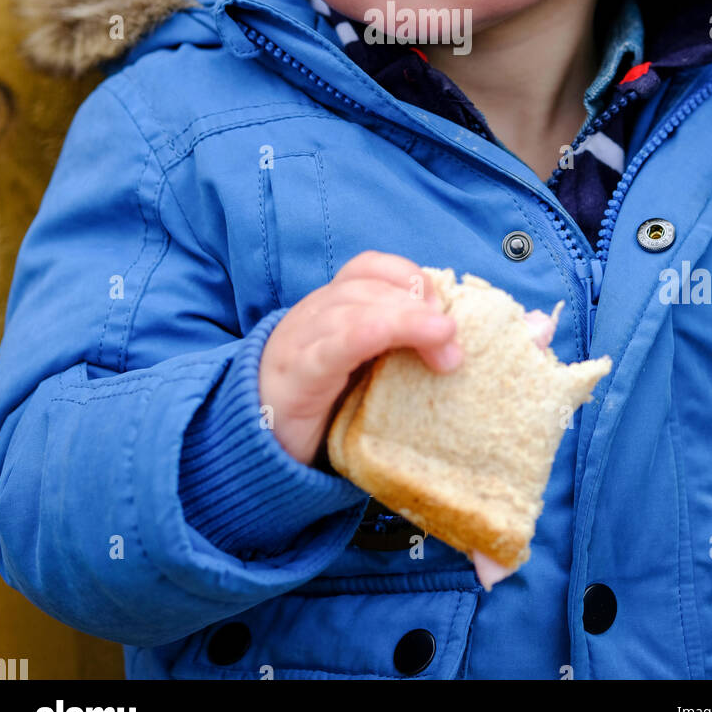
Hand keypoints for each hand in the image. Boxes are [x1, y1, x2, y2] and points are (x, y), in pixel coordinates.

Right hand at [259, 250, 461, 467]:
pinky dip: (364, 334)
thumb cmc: (320, 405)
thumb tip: (455, 344)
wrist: (255, 443)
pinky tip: (388, 337)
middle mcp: (315, 315)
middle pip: (369, 288)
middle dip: (419, 307)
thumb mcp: (362, 368)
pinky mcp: (297, 377)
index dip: (410, 278)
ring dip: (406, 320)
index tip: (443, 310)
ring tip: (443, 345)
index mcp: (332, 308)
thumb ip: (396, 348)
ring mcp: (301, 342)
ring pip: (353, 310)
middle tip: (453, 342)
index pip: (370, 268)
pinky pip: (330, 346)